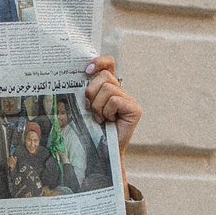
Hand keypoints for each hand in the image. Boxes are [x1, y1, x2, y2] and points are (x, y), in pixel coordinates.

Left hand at [84, 53, 141, 179]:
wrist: (99, 152)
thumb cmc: (90, 130)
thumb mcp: (82, 107)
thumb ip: (84, 92)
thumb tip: (80, 76)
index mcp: (108, 87)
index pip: (109, 64)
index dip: (100, 62)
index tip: (87, 70)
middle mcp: (121, 91)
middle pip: (104, 77)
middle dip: (92, 93)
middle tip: (92, 109)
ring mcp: (129, 99)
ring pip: (108, 89)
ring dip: (98, 106)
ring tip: (101, 118)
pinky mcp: (134, 109)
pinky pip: (114, 100)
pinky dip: (107, 111)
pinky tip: (109, 121)